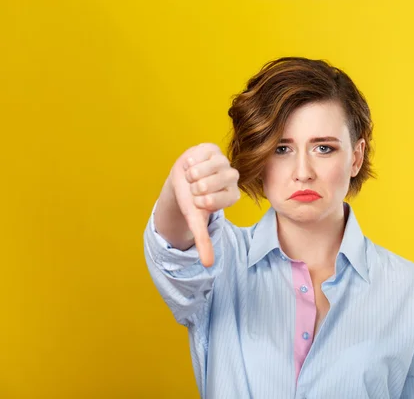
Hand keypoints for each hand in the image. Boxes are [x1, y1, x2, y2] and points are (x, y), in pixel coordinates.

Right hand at [170, 143, 239, 266]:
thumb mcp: (196, 220)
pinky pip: (199, 155)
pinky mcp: (213, 148)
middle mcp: (232, 177)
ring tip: (191, 177)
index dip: (203, 201)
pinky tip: (192, 164)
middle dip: (196, 188)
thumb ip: (204, 241)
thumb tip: (208, 265)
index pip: (218, 200)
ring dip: (192, 174)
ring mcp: (224, 161)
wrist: (181, 180)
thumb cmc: (191, 201)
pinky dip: (190, 161)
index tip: (198, 201)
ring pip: (205, 169)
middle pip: (210, 184)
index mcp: (232, 195)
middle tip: (194, 188)